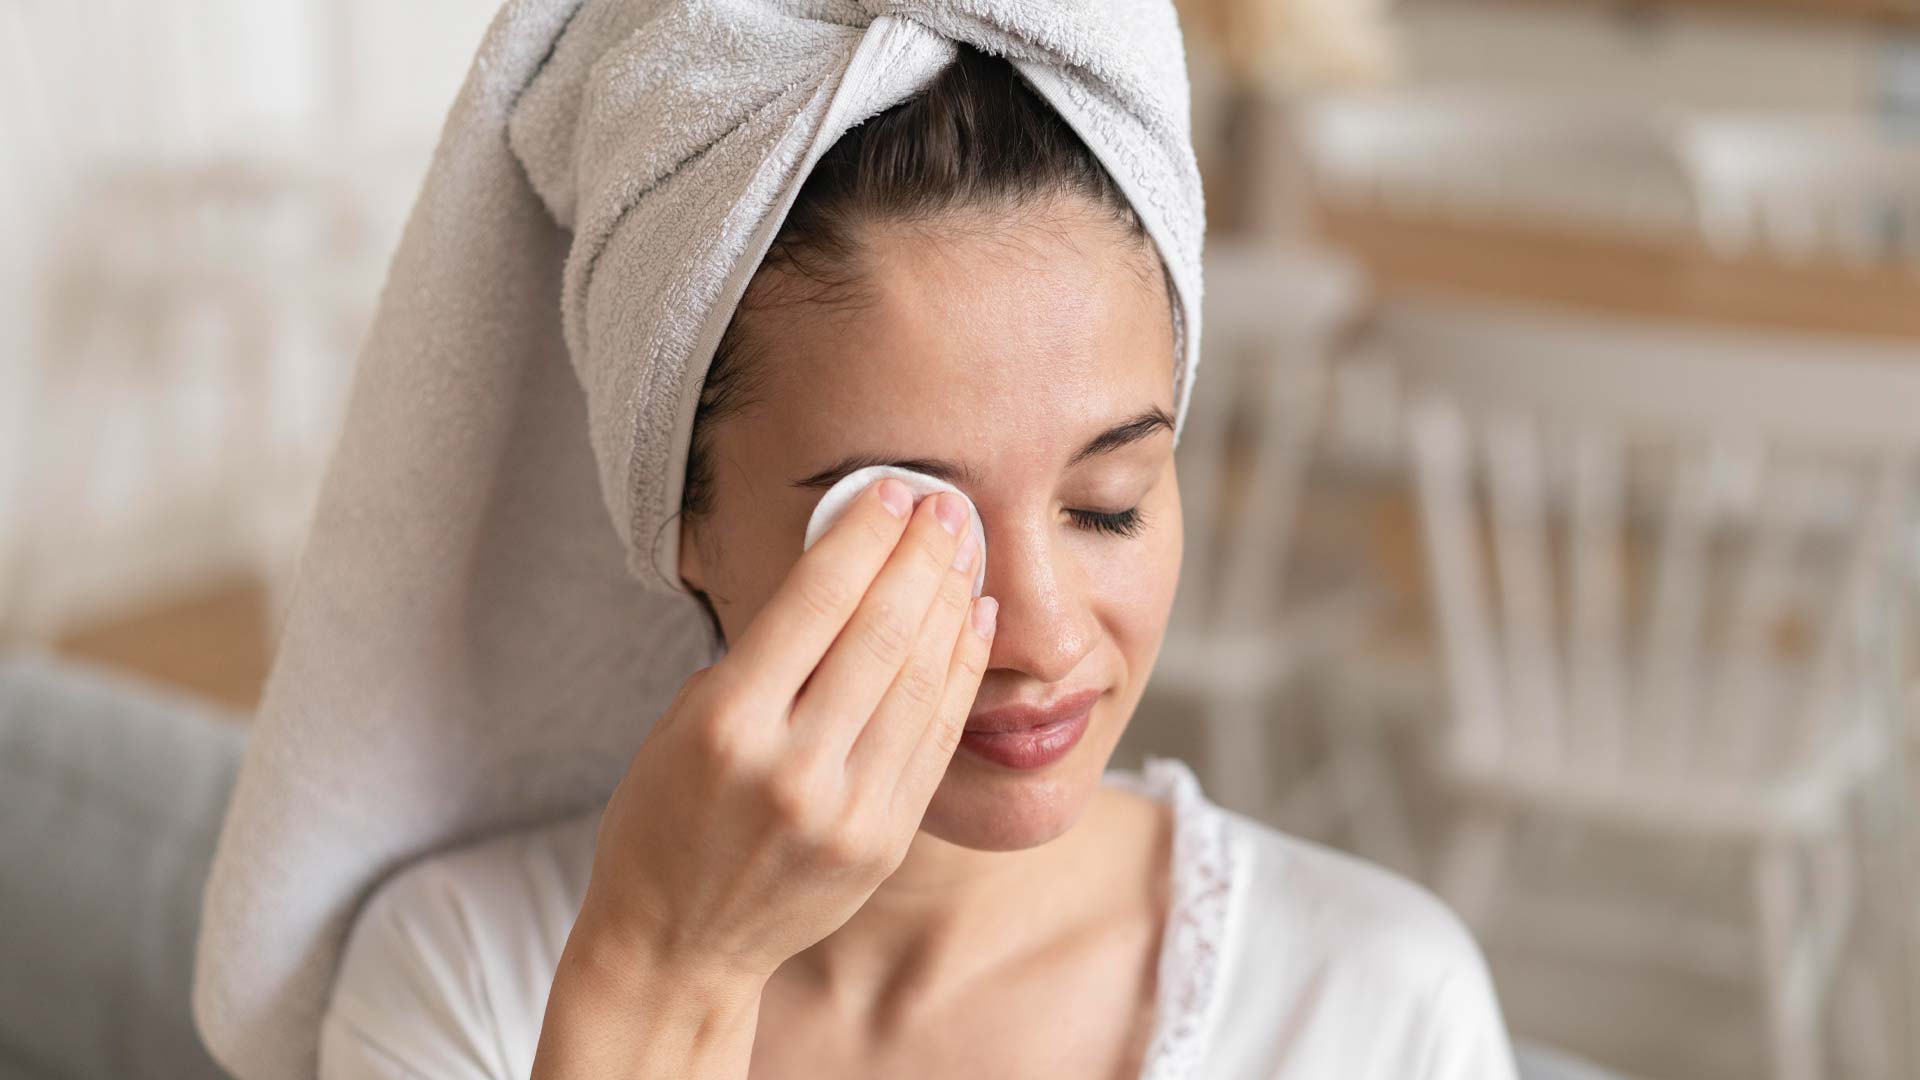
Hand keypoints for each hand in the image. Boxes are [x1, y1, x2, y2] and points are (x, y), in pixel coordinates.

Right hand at [574, 477, 995, 984]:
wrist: (677, 945)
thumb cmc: (663, 820)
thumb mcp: (682, 722)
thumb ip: (760, 656)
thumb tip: (840, 574)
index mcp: (726, 724)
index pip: (815, 603)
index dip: (862, 535)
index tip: (889, 489)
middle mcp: (792, 766)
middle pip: (881, 632)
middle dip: (920, 555)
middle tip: (945, 504)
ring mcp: (847, 809)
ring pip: (921, 679)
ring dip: (950, 602)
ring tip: (963, 549)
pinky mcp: (885, 839)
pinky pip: (937, 735)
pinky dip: (961, 668)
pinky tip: (971, 619)